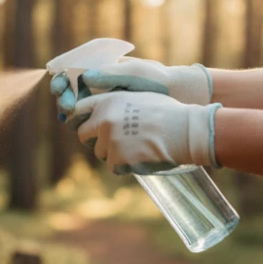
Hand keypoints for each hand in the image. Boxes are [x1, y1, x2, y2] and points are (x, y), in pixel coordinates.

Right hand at [50, 57, 212, 116]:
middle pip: (69, 95)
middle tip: (67, 109)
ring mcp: (103, 106)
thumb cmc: (158, 80)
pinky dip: (84, 129)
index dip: (60, 81)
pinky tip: (85, 132)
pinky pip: (90, 126)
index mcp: (100, 71)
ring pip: (77, 113)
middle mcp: (98, 88)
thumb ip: (110, 74)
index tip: (59, 89)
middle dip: (64, 101)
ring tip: (74, 121)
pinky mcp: (109, 123)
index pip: (71, 74)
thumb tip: (84, 77)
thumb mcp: (135, 74)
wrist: (179, 99)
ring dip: (71, 117)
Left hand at [69, 90, 221, 174]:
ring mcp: (109, 140)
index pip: (78, 110)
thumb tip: (101, 113)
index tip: (85, 125)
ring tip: (135, 147)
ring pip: (100, 152)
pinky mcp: (117, 158)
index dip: (80, 119)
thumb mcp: (138, 97)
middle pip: (82, 134)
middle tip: (111, 142)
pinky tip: (141, 157)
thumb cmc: (167, 112)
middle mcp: (104, 119)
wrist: (184, 130)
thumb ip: (116, 103)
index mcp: (107, 101)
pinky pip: (113, 166)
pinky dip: (124, 165)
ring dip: (112, 153)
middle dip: (94, 140)